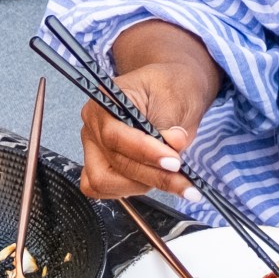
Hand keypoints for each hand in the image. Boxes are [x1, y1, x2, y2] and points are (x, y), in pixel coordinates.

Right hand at [74, 50, 216, 200]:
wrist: (175, 90)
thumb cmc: (173, 88)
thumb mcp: (176, 99)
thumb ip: (170, 127)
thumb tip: (173, 148)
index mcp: (105, 100)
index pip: (114, 136)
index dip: (145, 152)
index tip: (174, 162)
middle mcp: (93, 125)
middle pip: (114, 162)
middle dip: (153, 174)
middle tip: (185, 179)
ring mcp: (94, 147)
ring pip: (106, 181)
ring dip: (143, 184)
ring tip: (174, 178)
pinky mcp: (101, 165)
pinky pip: (104, 188)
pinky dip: (130, 189)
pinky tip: (154, 182)